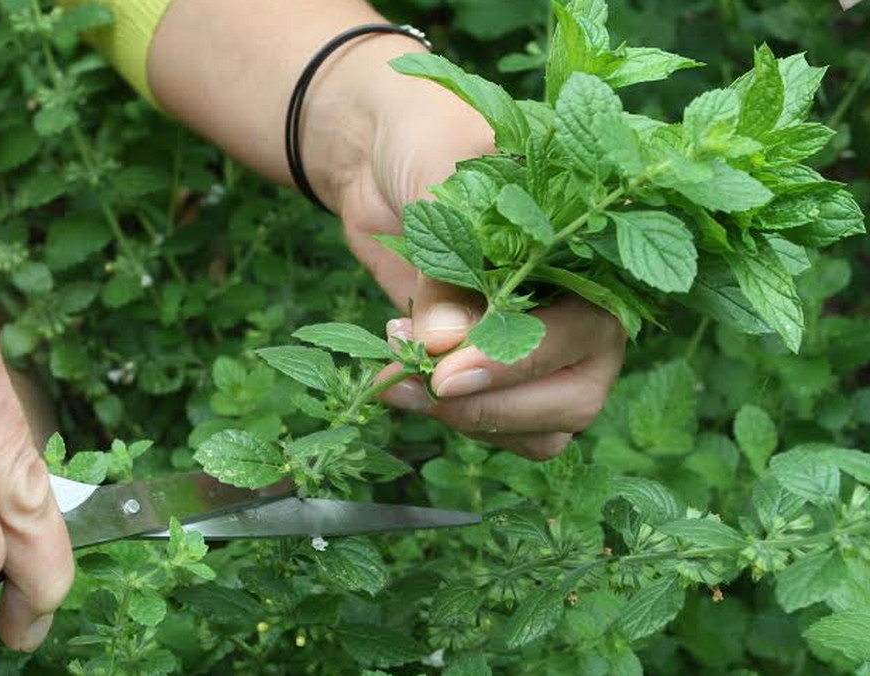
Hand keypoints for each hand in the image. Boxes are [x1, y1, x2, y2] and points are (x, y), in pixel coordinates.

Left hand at [320, 50, 625, 458]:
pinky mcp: (495, 368)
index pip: (585, 331)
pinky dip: (452, 421)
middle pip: (576, 397)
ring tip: (397, 374)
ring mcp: (544, 347)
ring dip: (469, 421)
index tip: (447, 373)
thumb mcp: (437, 179)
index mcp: (593, 250)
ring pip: (543, 428)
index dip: (519, 362)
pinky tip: (400, 377)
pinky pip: (498, 426)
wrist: (379, 153)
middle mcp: (583, 306)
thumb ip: (446, 262)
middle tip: (420, 383)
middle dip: (493, 405)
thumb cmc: (426, 143)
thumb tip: (443, 344)